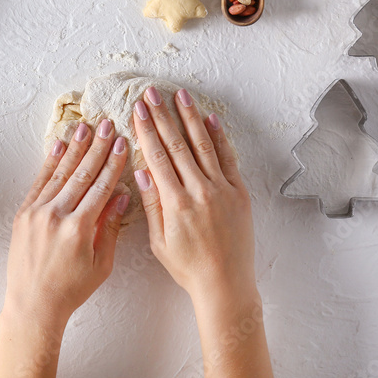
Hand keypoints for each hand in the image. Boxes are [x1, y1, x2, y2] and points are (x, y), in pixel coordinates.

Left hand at [0, 119, 129, 377]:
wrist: (32, 304)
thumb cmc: (71, 289)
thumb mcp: (101, 264)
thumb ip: (111, 227)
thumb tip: (121, 195)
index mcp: (79, 228)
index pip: (101, 186)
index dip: (113, 163)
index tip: (122, 143)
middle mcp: (56, 215)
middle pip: (81, 173)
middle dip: (96, 147)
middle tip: (107, 125)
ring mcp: (37, 212)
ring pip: (60, 173)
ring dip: (74, 149)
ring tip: (85, 128)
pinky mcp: (23, 214)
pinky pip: (39, 182)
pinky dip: (49, 163)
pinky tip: (58, 146)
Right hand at [131, 86, 254, 300]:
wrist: (226, 284)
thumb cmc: (188, 267)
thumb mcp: (159, 241)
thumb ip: (151, 204)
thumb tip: (142, 172)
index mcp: (176, 203)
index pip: (157, 157)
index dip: (146, 130)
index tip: (137, 110)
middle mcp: (200, 191)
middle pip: (177, 144)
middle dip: (162, 116)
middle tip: (152, 93)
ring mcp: (222, 189)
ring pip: (203, 145)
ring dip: (190, 117)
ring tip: (180, 95)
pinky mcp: (239, 193)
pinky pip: (228, 158)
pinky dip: (219, 137)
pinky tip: (210, 119)